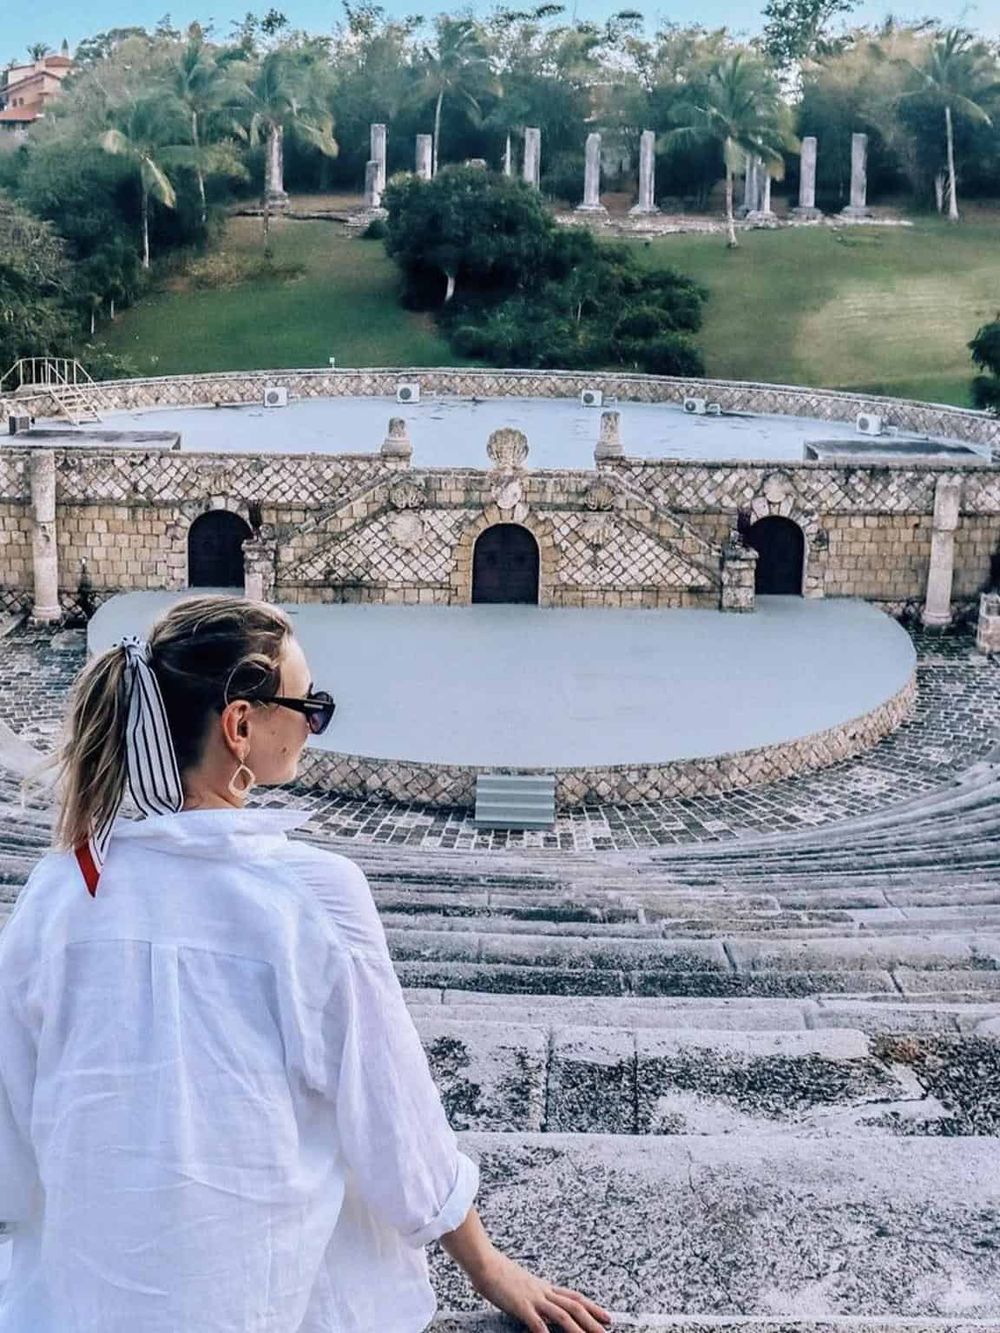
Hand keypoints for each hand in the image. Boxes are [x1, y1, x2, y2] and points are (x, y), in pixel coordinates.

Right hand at [469, 1249, 612, 1332]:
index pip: (574, 1297)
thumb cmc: (499, 1273)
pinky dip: (544, 1332)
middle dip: (593, 1320)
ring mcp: (533, 1298)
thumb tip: (544, 1311)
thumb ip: (535, 1296)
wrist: (485, 1262)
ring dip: (577, 1329)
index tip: (607, 1317)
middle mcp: (543, 1292)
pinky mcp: (520, 1305)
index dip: (592, 1307)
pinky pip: (536, 1321)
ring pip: (562, 1314)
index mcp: (544, 1287)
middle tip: (608, 1331)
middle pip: (574, 1306)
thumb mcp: (523, 1284)